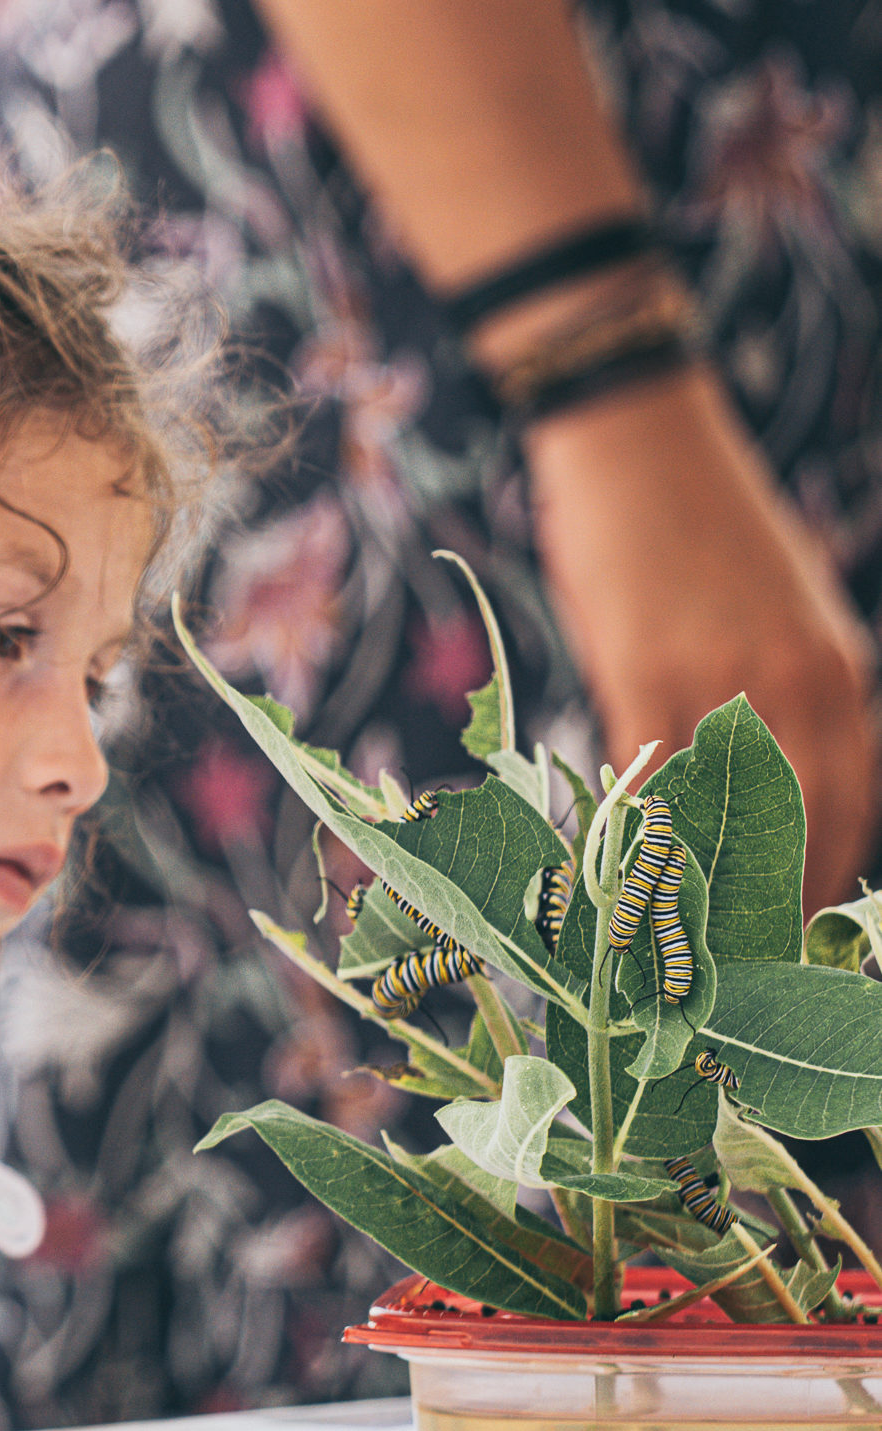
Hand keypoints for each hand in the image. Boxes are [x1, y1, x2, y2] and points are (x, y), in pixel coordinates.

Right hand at [526, 367, 878, 913]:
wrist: (637, 434)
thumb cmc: (700, 523)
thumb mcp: (776, 612)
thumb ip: (780, 699)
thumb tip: (750, 791)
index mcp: (840, 672)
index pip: (847, 813)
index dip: (815, 892)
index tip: (781, 949)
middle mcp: (799, 684)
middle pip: (797, 837)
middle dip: (763, 919)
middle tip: (722, 979)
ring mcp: (723, 680)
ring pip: (715, 822)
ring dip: (686, 895)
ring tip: (658, 952)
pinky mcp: (645, 672)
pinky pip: (641, 784)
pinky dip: (622, 837)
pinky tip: (600, 874)